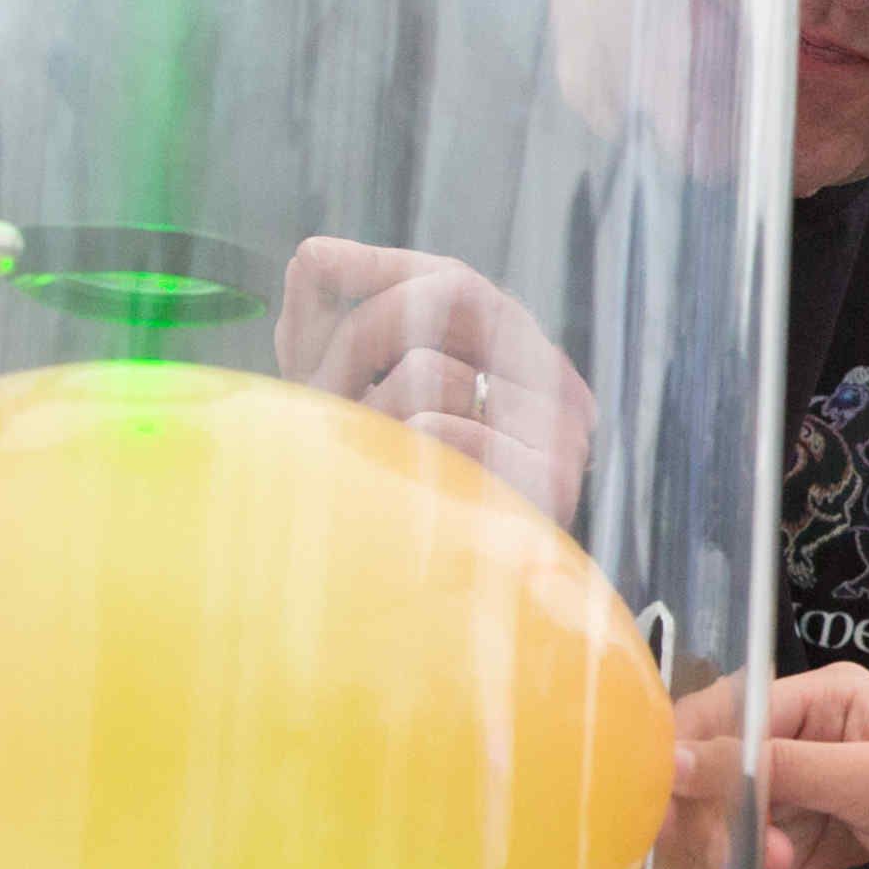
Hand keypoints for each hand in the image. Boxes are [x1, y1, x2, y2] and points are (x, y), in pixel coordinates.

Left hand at [276, 241, 598, 522]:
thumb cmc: (386, 493)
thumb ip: (325, 326)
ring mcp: (557, 432)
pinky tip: (405, 491)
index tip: (315, 260)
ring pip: (428, 369)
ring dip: (373, 415)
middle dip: (359, 336)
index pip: (455, 283)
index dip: (383, 265)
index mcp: (517, 363)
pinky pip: (442, 428)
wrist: (430, 612)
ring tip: (372, 460)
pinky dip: (404, 456)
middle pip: (444, 300)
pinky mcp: (546, 480)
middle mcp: (551, 385)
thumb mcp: (345, 399)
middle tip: (318, 387)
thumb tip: (311, 256)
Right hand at [674, 663, 868, 868]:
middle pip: (712, 756)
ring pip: (716, 805)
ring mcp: (779, 784)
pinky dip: (743, 861)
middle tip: (714, 843)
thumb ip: (780, 766)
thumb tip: (679, 760)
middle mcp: (787, 734)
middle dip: (711, 802)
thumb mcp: (866, 775)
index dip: (695, 742)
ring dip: (731, 838)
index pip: (732, 707)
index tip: (670, 783)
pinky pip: (735, 841)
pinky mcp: (776, 829)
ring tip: (779, 863)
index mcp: (814, 697)